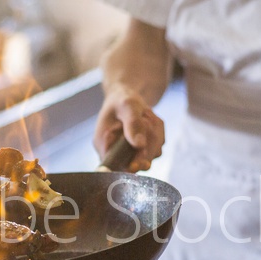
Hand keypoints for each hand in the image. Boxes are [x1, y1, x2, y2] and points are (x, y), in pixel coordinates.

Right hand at [92, 19, 170, 171]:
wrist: (128, 93)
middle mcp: (113, 150)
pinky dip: (158, 134)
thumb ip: (132, 124)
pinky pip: (155, 149)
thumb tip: (139, 145)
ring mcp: (127, 151)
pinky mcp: (139, 149)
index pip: (113, 165)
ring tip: (148, 116)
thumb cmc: (122, 97)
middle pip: (135, 163)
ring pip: (149, 155)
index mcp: (102, 143)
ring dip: (155, 136)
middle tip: (149, 121)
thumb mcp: (127, 105)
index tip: (141, 161)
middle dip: (148, 144)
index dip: (129, 166)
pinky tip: (151, 120)